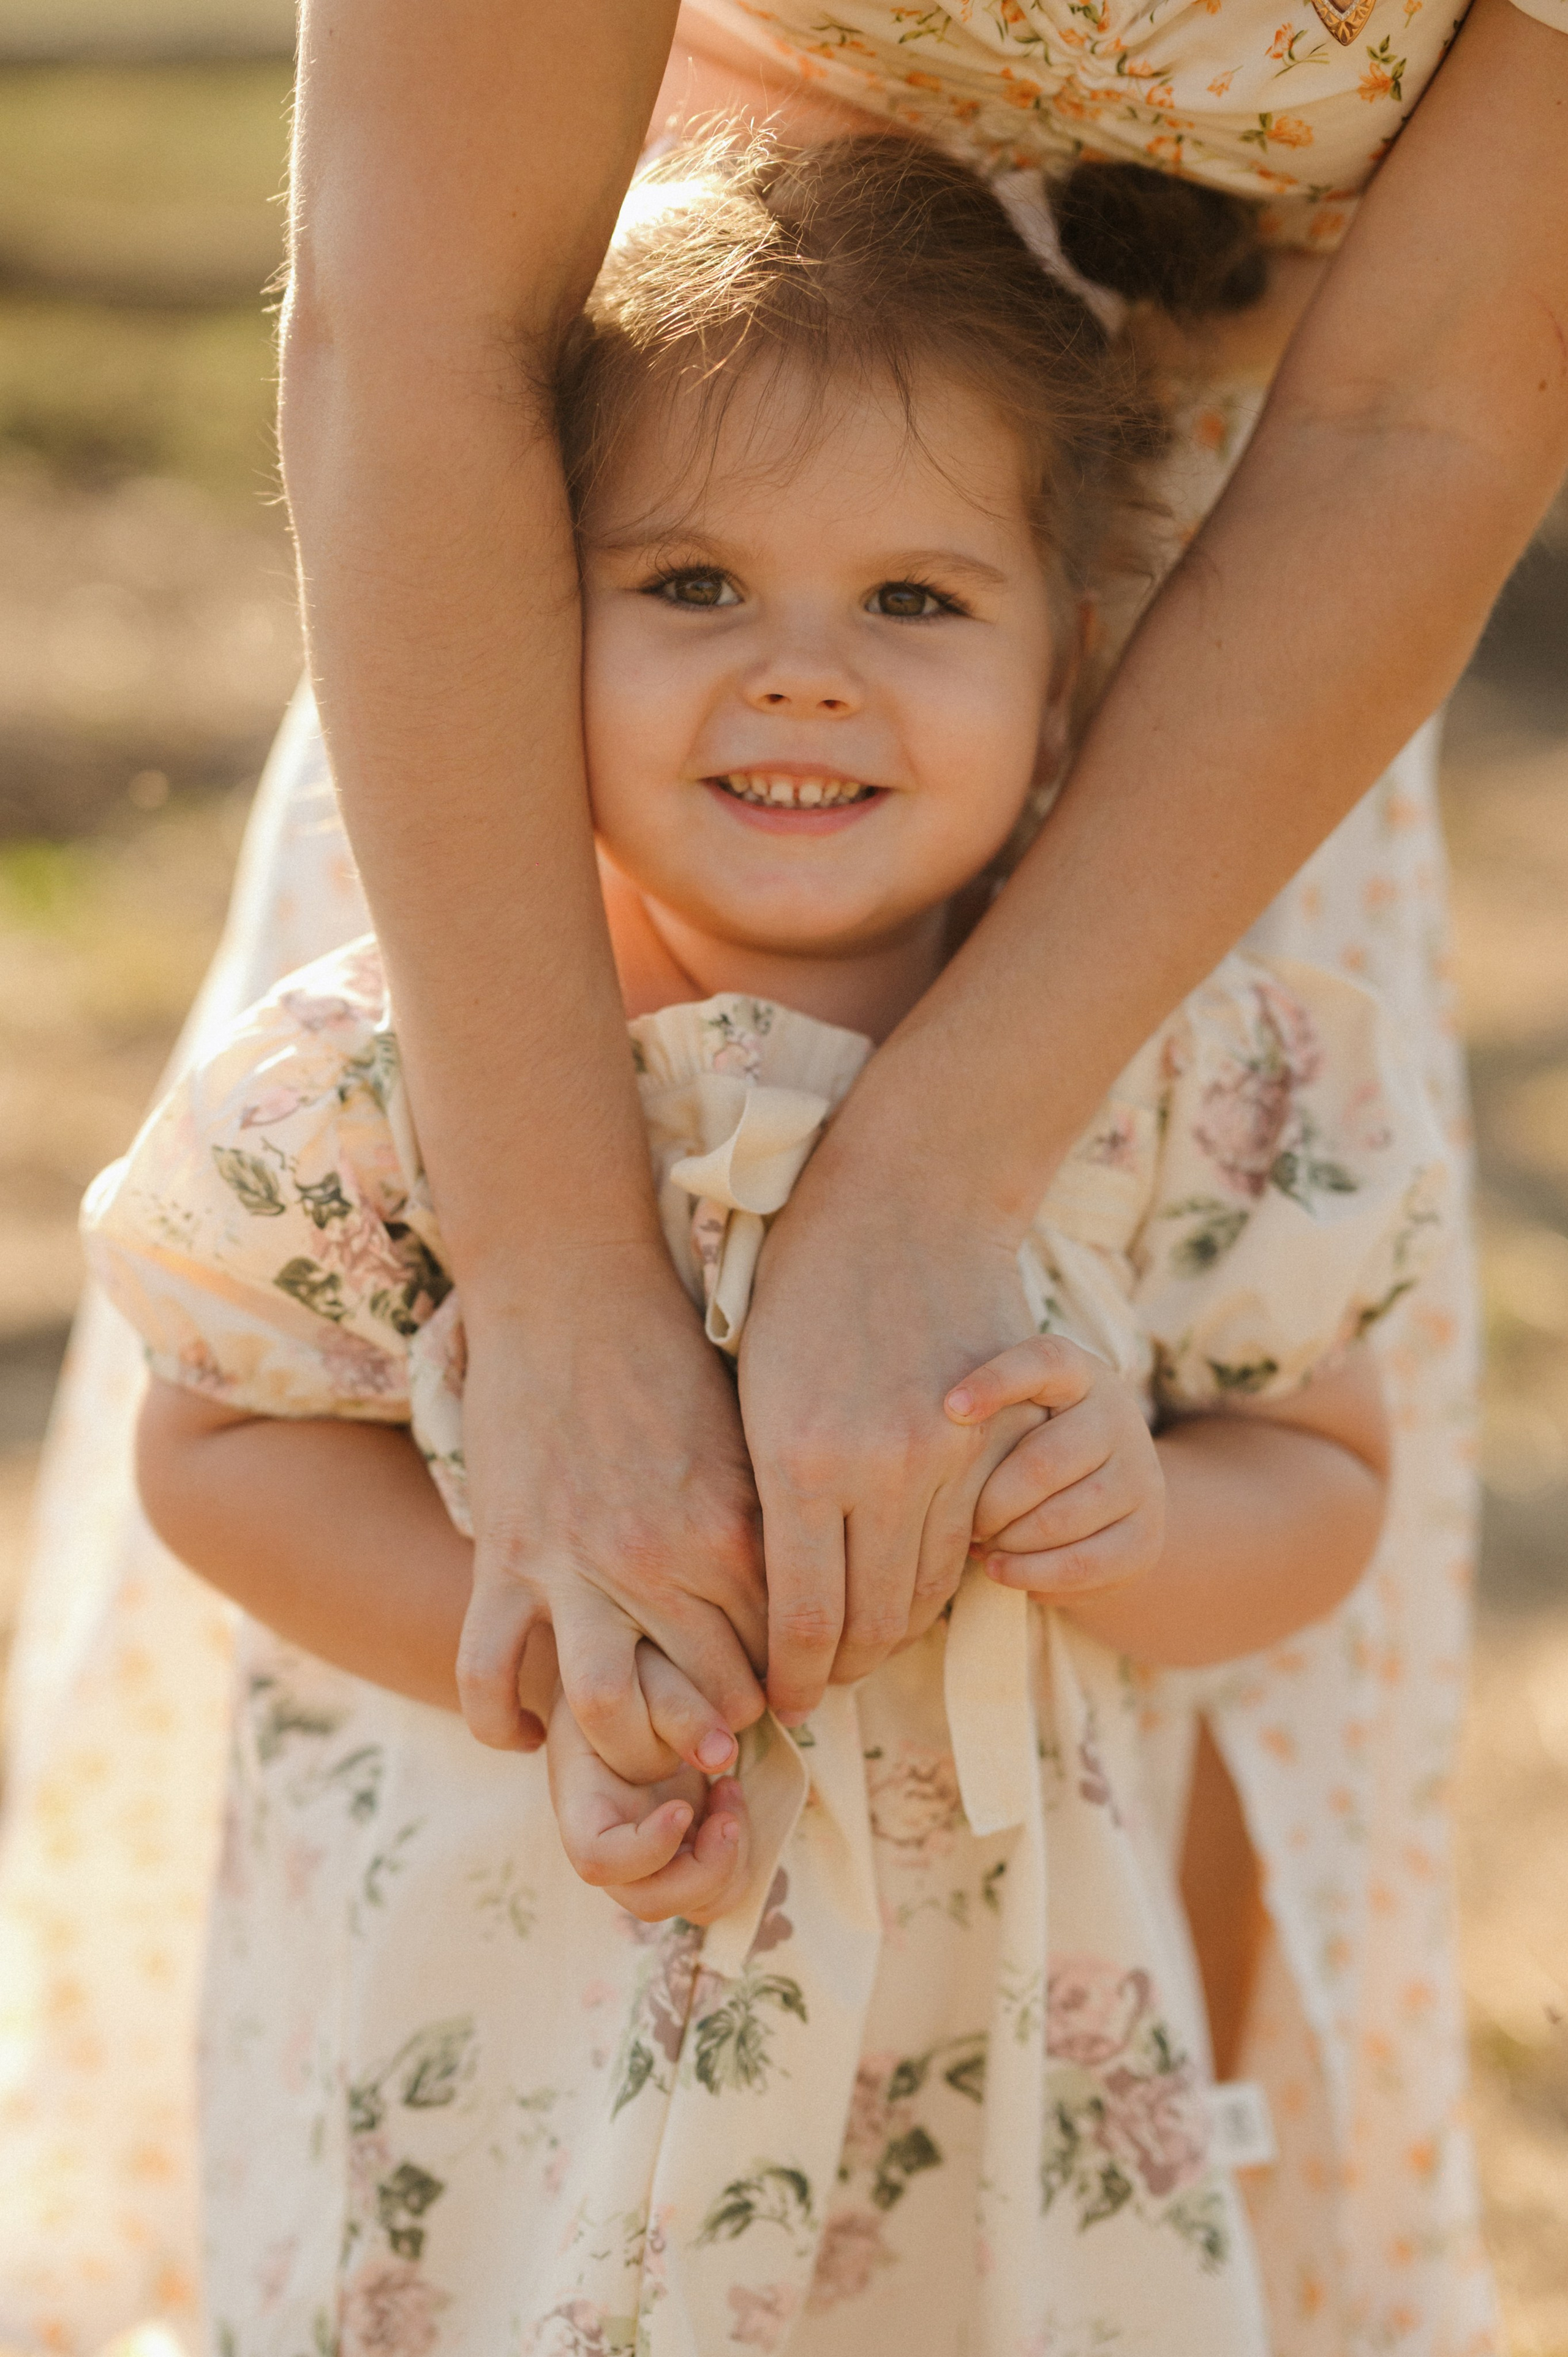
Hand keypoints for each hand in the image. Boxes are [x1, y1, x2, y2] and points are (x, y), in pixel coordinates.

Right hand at [456, 1251, 767, 1778]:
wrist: (570, 1282)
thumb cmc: (671, 1350)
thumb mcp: (749, 1432)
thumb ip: (775, 1517)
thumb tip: (820, 1589)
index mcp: (735, 1524)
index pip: (783, 1648)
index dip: (793, 1685)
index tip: (791, 1698)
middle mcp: (659, 1556)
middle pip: (711, 1695)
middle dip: (725, 1732)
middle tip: (723, 1740)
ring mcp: (574, 1563)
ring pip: (608, 1709)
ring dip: (632, 1747)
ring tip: (642, 1747)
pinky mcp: (502, 1558)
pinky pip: (488, 1676)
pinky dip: (505, 1721)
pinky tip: (531, 1730)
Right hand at [547, 1642, 751, 1924]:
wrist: (621, 1670)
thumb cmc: (623, 1661)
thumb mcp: (639, 1667)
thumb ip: (673, 1704)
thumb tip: (720, 1758)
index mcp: (582, 1797)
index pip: (597, 1859)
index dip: (646, 1848)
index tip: (685, 1806)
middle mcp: (611, 1836)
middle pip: (647, 1900)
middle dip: (703, 1871)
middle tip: (731, 1811)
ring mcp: (648, 1847)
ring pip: (691, 1902)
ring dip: (729, 1862)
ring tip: (731, 1790)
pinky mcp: (682, 1844)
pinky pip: (716, 1881)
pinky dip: (738, 1853)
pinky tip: (730, 1792)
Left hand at [739, 1157, 1041, 1724]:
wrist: (901, 1201)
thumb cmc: (799, 1288)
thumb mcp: (754, 1398)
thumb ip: (766, 1499)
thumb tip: (760, 1593)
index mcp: (799, 1467)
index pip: (803, 1620)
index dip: (794, 1676)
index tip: (782, 1704)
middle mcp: (877, 1473)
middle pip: (872, 1620)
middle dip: (842, 1668)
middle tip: (818, 1687)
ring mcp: (942, 1459)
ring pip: (928, 1588)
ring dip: (894, 1631)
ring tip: (859, 1649)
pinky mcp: (987, 1441)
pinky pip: (969, 1541)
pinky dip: (939, 1579)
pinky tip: (910, 1590)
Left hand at [952, 1335, 1165, 1593]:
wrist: (1105, 1497)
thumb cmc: (1029, 1445)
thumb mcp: (1012, 1416)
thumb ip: (981, 1420)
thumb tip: (926, 1449)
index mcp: (1079, 1374)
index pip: (1044, 1362)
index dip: (997, 1381)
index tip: (950, 1407)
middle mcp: (1118, 1417)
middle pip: (1043, 1462)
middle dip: (990, 1502)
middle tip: (963, 1519)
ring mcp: (1140, 1477)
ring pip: (1060, 1518)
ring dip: (1006, 1540)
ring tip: (979, 1544)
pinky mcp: (1146, 1535)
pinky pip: (1081, 1564)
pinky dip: (1030, 1573)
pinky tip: (999, 1570)